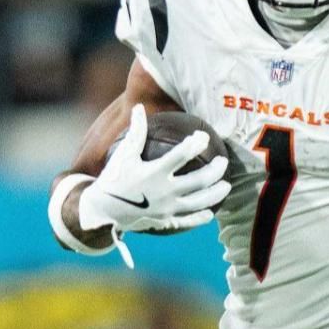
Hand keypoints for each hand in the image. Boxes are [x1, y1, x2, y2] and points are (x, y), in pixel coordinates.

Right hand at [77, 104, 231, 235]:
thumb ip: (135, 132)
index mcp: (154, 172)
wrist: (102, 212)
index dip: (195, 143)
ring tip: (227, 186)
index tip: (203, 136)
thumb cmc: (113, 179)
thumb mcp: (123, 154)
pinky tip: (211, 213)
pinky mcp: (165, 222)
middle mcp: (164, 192)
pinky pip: (188, 221)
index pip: (181, 155)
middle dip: (215, 170)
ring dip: (216, 194)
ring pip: (199, 202)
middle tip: (224, 162)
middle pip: (198, 181)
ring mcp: (166, 209)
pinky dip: (201, 217)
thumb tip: (138, 107)